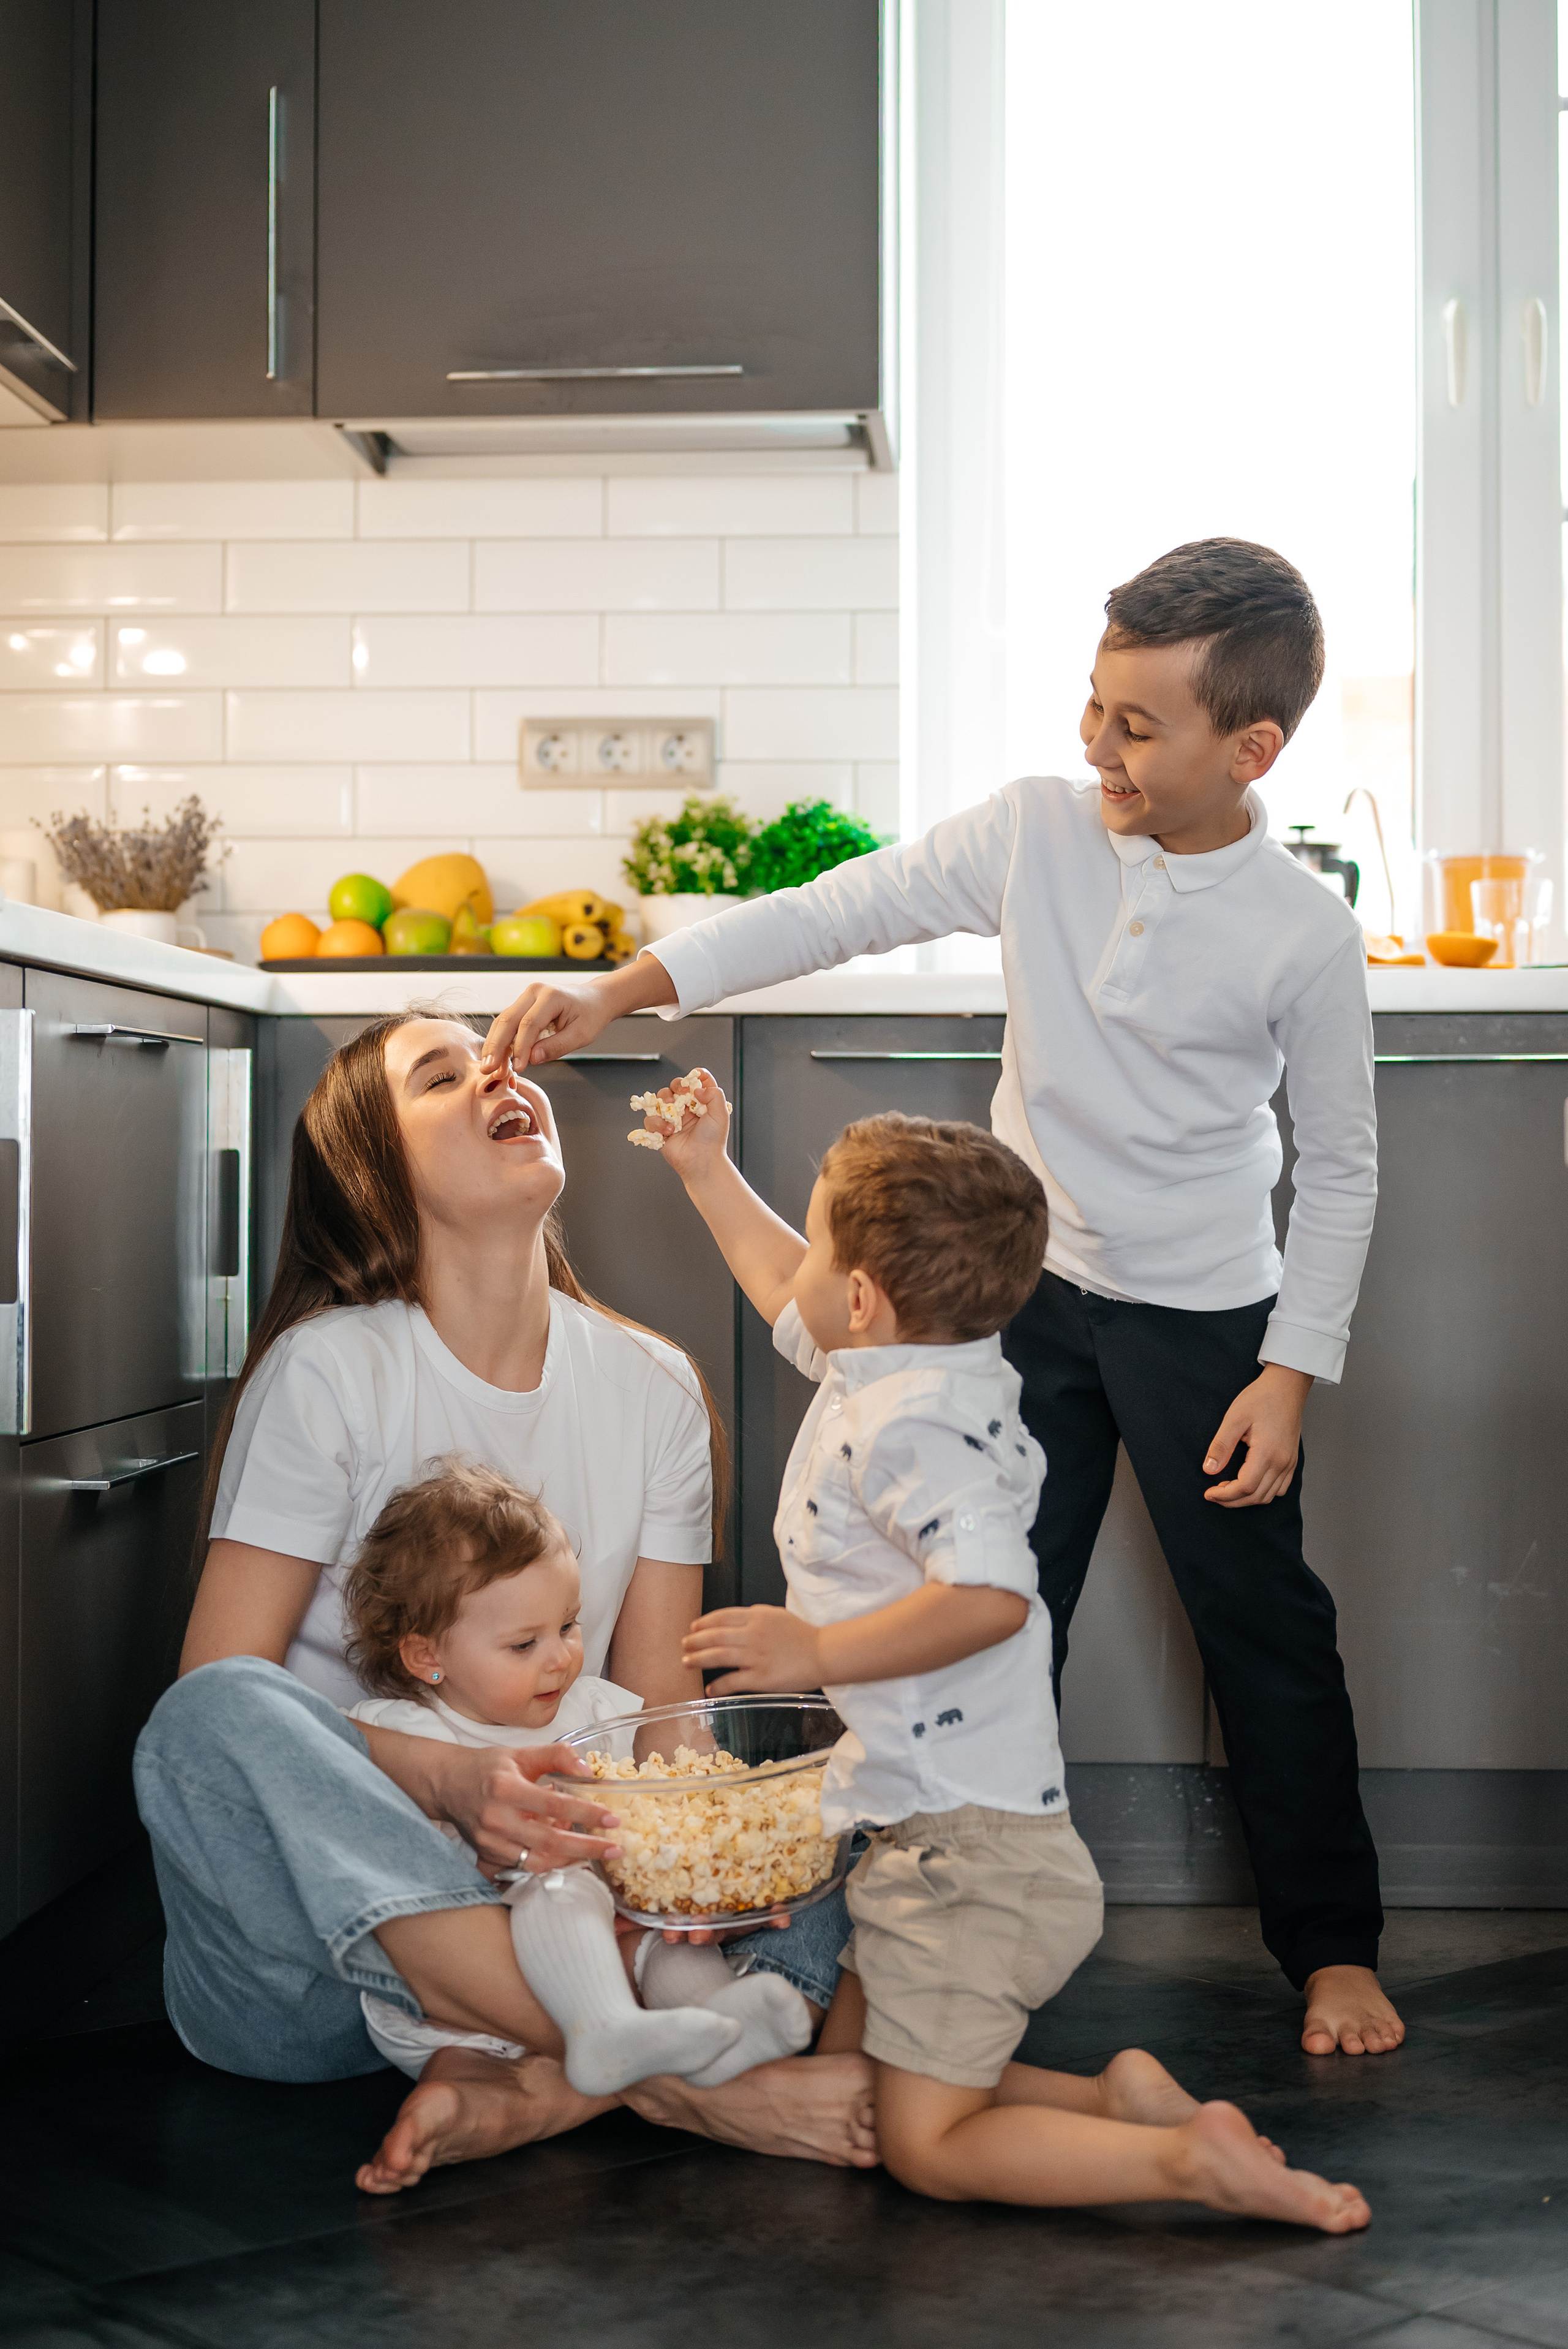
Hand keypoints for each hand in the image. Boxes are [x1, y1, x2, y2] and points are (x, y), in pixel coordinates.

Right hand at [429, 1738, 624, 1876]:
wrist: (448, 1784)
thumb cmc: (488, 1767)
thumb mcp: (523, 1753)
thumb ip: (558, 1756)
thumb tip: (587, 1772)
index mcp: (506, 1789)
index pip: (554, 1804)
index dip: (586, 1812)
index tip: (612, 1818)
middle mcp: (496, 1820)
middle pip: (549, 1842)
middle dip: (587, 1847)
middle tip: (615, 1848)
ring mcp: (490, 1843)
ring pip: (537, 1861)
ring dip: (568, 1858)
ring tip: (593, 1850)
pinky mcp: (487, 1856)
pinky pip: (524, 1867)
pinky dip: (548, 1861)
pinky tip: (564, 1851)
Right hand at [480, 977, 615, 1073]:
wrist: (594, 999)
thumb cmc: (591, 1015)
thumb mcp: (582, 1035)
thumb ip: (557, 1046)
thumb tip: (532, 1059)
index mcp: (551, 996)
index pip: (529, 1024)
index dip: (521, 1048)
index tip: (518, 1068)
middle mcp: (534, 992)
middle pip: (508, 1020)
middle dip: (497, 1046)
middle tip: (488, 1068)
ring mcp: (526, 997)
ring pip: (503, 1021)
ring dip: (495, 1045)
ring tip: (489, 1067)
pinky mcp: (523, 1005)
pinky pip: (508, 1023)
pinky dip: (501, 1041)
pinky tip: (496, 1057)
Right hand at [645, 1068, 731, 1183]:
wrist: (701, 1162)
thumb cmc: (713, 1141)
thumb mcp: (721, 1114)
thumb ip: (714, 1094)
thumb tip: (698, 1088)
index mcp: (701, 1103)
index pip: (695, 1082)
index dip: (694, 1077)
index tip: (694, 1078)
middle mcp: (686, 1109)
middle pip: (674, 1087)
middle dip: (675, 1087)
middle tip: (680, 1095)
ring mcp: (672, 1118)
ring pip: (659, 1100)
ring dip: (664, 1106)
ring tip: (674, 1119)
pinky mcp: (660, 1130)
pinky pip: (650, 1120)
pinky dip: (657, 1124)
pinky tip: (669, 1131)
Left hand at [682, 1604, 822, 1694]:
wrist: (822, 1653)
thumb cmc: (802, 1635)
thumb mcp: (777, 1615)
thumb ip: (755, 1616)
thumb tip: (734, 1621)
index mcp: (757, 1616)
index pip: (722, 1617)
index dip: (704, 1623)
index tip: (693, 1628)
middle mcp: (752, 1634)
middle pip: (715, 1636)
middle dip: (695, 1641)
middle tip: (683, 1645)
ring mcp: (755, 1656)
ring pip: (718, 1656)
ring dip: (698, 1660)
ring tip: (686, 1663)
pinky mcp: (760, 1678)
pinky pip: (732, 1682)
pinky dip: (717, 1686)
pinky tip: (709, 1690)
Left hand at [1202, 1365, 1312, 1507]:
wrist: (1286, 1386)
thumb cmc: (1261, 1397)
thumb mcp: (1234, 1418)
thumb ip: (1221, 1446)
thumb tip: (1209, 1469)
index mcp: (1267, 1453)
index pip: (1245, 1487)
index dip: (1225, 1495)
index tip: (1208, 1493)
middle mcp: (1282, 1462)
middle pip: (1256, 1496)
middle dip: (1232, 1501)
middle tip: (1214, 1494)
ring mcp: (1290, 1463)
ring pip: (1269, 1495)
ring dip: (1247, 1499)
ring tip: (1227, 1490)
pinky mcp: (1292, 1460)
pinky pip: (1280, 1488)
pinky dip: (1263, 1493)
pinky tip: (1249, 1485)